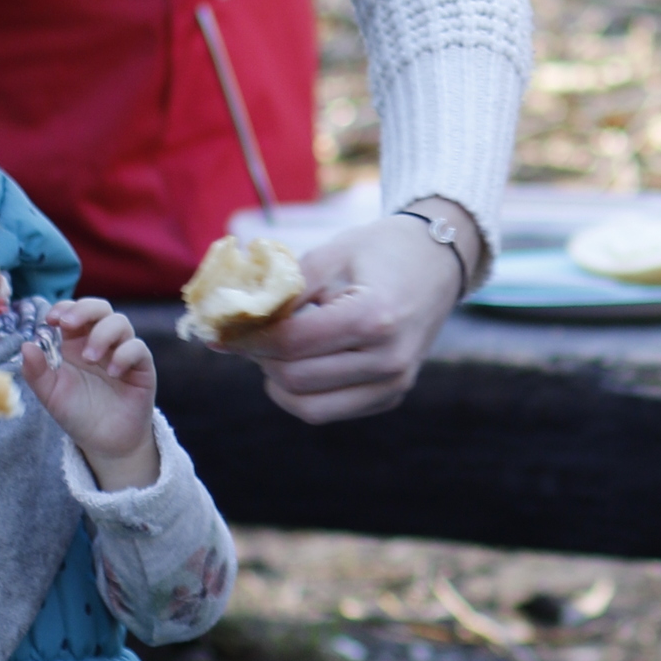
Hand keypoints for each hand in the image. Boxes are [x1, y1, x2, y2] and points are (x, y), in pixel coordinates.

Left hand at [25, 298, 156, 490]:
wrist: (104, 442)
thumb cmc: (77, 413)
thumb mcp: (50, 394)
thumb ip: (36, 372)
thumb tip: (26, 345)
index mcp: (75, 343)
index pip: (73, 312)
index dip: (64, 308)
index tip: (51, 320)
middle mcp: (100, 342)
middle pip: (100, 308)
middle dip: (84, 309)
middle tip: (68, 324)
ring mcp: (122, 352)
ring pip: (120, 322)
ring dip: (102, 334)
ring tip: (90, 358)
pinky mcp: (141, 367)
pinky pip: (138, 348)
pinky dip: (125, 354)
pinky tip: (113, 372)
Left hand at [244, 207, 473, 423]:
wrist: (440, 261)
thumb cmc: (382, 250)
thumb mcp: (332, 253)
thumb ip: (285, 288)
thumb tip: (236, 318)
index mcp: (374, 316)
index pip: (291, 342)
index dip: (246, 338)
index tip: (219, 331)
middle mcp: (389, 358)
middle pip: (294, 378)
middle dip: (261, 358)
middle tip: (249, 335)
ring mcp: (394, 383)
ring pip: (309, 407)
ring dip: (279, 382)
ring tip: (278, 350)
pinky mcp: (392, 396)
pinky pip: (330, 409)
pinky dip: (305, 392)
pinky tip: (306, 360)